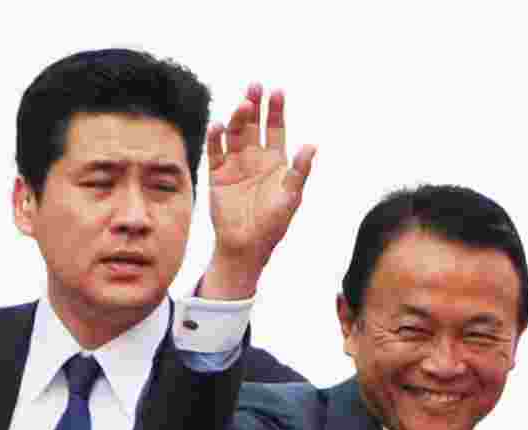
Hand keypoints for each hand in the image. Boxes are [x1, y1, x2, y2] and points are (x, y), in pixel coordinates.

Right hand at [202, 84, 315, 298]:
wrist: (246, 246)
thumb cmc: (272, 224)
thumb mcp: (290, 196)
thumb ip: (299, 171)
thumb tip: (313, 145)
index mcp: (274, 161)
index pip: (275, 129)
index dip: (276, 110)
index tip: (278, 92)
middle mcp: (254, 158)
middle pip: (254, 125)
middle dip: (255, 105)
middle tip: (256, 86)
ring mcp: (235, 164)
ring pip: (235, 134)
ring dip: (238, 118)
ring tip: (243, 106)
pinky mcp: (217, 174)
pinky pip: (214, 151)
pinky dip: (215, 138)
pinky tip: (219, 126)